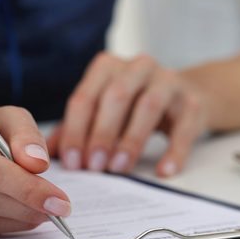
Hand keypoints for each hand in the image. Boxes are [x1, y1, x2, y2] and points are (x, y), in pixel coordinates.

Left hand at [48, 52, 208, 176]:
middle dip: (102, 133)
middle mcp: (138, 67)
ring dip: (132, 139)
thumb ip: (75, 129)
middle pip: (116, 96)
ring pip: (149, 106)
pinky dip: (174, 151)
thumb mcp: (103, 112)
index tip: (72, 162)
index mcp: (108, 67)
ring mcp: (169, 81)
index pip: (85, 97)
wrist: (188, 97)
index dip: (75, 130)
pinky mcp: (193, 102)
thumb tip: (46, 154)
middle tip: (93, 166)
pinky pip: (184, 127)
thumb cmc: (135, 107)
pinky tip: (163, 171)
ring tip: (120, 168)